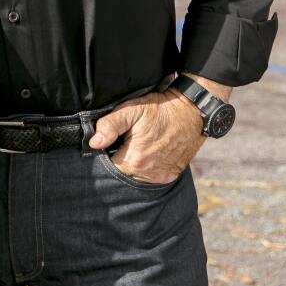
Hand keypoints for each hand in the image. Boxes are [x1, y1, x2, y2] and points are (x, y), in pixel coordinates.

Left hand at [90, 90, 208, 183]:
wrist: (192, 111)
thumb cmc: (160, 109)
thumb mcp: (131, 110)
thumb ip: (110, 125)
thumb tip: (94, 142)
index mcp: (135, 160)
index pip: (109, 165)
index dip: (108, 152)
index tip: (113, 141)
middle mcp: (148, 174)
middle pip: (123, 171)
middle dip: (120, 158)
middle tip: (127, 140)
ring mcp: (161, 176)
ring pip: (136, 175)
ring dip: (134, 164)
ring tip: (139, 145)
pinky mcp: (170, 176)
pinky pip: (151, 176)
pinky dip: (147, 167)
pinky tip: (150, 151)